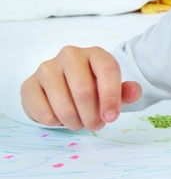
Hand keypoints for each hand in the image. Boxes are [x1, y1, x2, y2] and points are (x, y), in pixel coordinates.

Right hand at [20, 45, 141, 130]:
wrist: (63, 87)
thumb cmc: (93, 87)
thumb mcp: (112, 89)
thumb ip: (126, 91)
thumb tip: (134, 91)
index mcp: (95, 53)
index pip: (107, 70)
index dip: (111, 97)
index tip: (111, 117)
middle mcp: (70, 55)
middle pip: (84, 91)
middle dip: (92, 116)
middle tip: (96, 125)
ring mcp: (47, 68)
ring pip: (64, 105)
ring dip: (75, 122)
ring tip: (80, 122)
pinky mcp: (29, 84)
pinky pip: (44, 113)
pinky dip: (56, 123)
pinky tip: (60, 117)